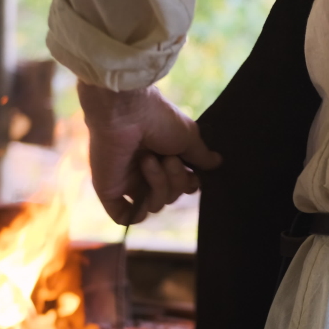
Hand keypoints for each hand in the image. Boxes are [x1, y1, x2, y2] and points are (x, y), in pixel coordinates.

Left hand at [77, 81, 221, 224]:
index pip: (182, 185)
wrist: (126, 112)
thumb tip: (217, 163)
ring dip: (158, 185)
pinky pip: (124, 216)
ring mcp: (128, 181)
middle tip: (169, 159)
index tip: (193, 171)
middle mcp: (147, 171)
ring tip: (149, 160)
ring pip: (154, 205)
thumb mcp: (189, 136)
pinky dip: (135, 213)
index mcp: (164, 157)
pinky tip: (141, 197)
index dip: (190, 183)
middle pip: (171, 197)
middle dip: (175, 180)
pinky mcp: (110, 190)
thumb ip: (201, 155)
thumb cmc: (158, 119)